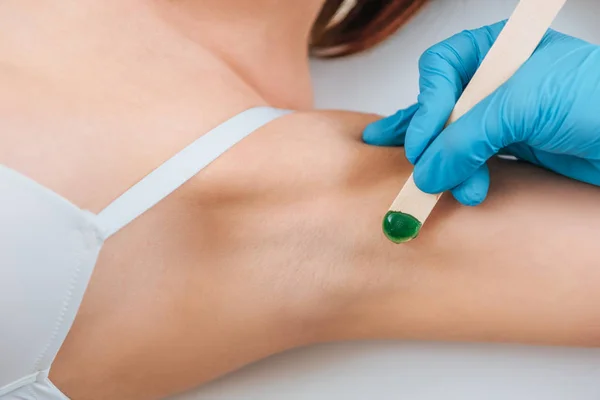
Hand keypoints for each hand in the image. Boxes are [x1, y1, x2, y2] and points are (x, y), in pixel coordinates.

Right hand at [364, 21, 599, 204]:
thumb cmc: (597, 100)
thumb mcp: (523, 107)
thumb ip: (466, 138)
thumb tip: (427, 170)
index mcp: (497, 50)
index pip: (440, 70)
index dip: (426, 106)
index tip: (422, 144)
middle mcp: (495, 79)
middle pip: (439, 105)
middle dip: (425, 137)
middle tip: (408, 160)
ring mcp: (501, 114)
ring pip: (451, 136)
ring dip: (445, 164)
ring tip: (448, 187)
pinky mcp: (511, 145)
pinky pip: (470, 158)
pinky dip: (458, 174)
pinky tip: (450, 185)